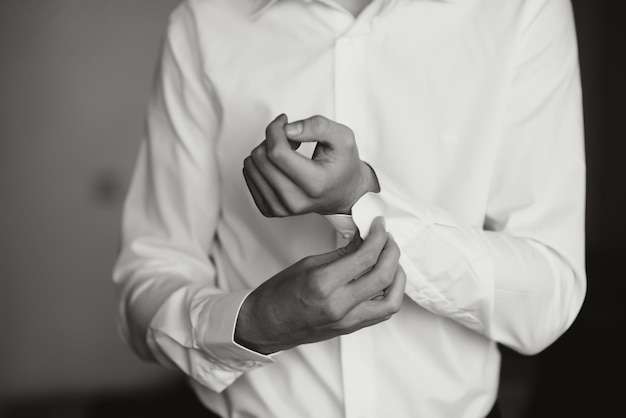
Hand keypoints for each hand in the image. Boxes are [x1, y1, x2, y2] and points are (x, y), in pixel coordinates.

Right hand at [234, 217, 405, 353]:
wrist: (266, 325)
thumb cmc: (279, 293)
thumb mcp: (308, 264)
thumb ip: (341, 254)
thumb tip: (364, 239)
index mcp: (323, 283)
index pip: (365, 256)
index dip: (378, 236)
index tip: (379, 224)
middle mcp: (339, 304)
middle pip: (383, 276)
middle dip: (391, 251)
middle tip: (387, 237)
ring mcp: (347, 320)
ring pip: (392, 300)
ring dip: (398, 276)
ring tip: (391, 259)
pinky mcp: (351, 329)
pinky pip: (383, 313)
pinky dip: (391, 293)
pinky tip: (387, 279)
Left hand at [243, 114, 379, 216]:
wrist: (344, 194)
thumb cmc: (343, 166)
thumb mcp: (342, 138)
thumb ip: (318, 126)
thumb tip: (288, 129)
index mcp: (315, 184)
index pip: (277, 153)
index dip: (275, 129)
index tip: (284, 121)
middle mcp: (296, 201)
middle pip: (261, 159)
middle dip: (271, 139)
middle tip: (290, 137)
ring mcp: (281, 208)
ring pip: (251, 167)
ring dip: (265, 151)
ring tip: (286, 152)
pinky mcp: (269, 209)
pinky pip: (249, 178)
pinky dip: (260, 165)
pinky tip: (279, 165)